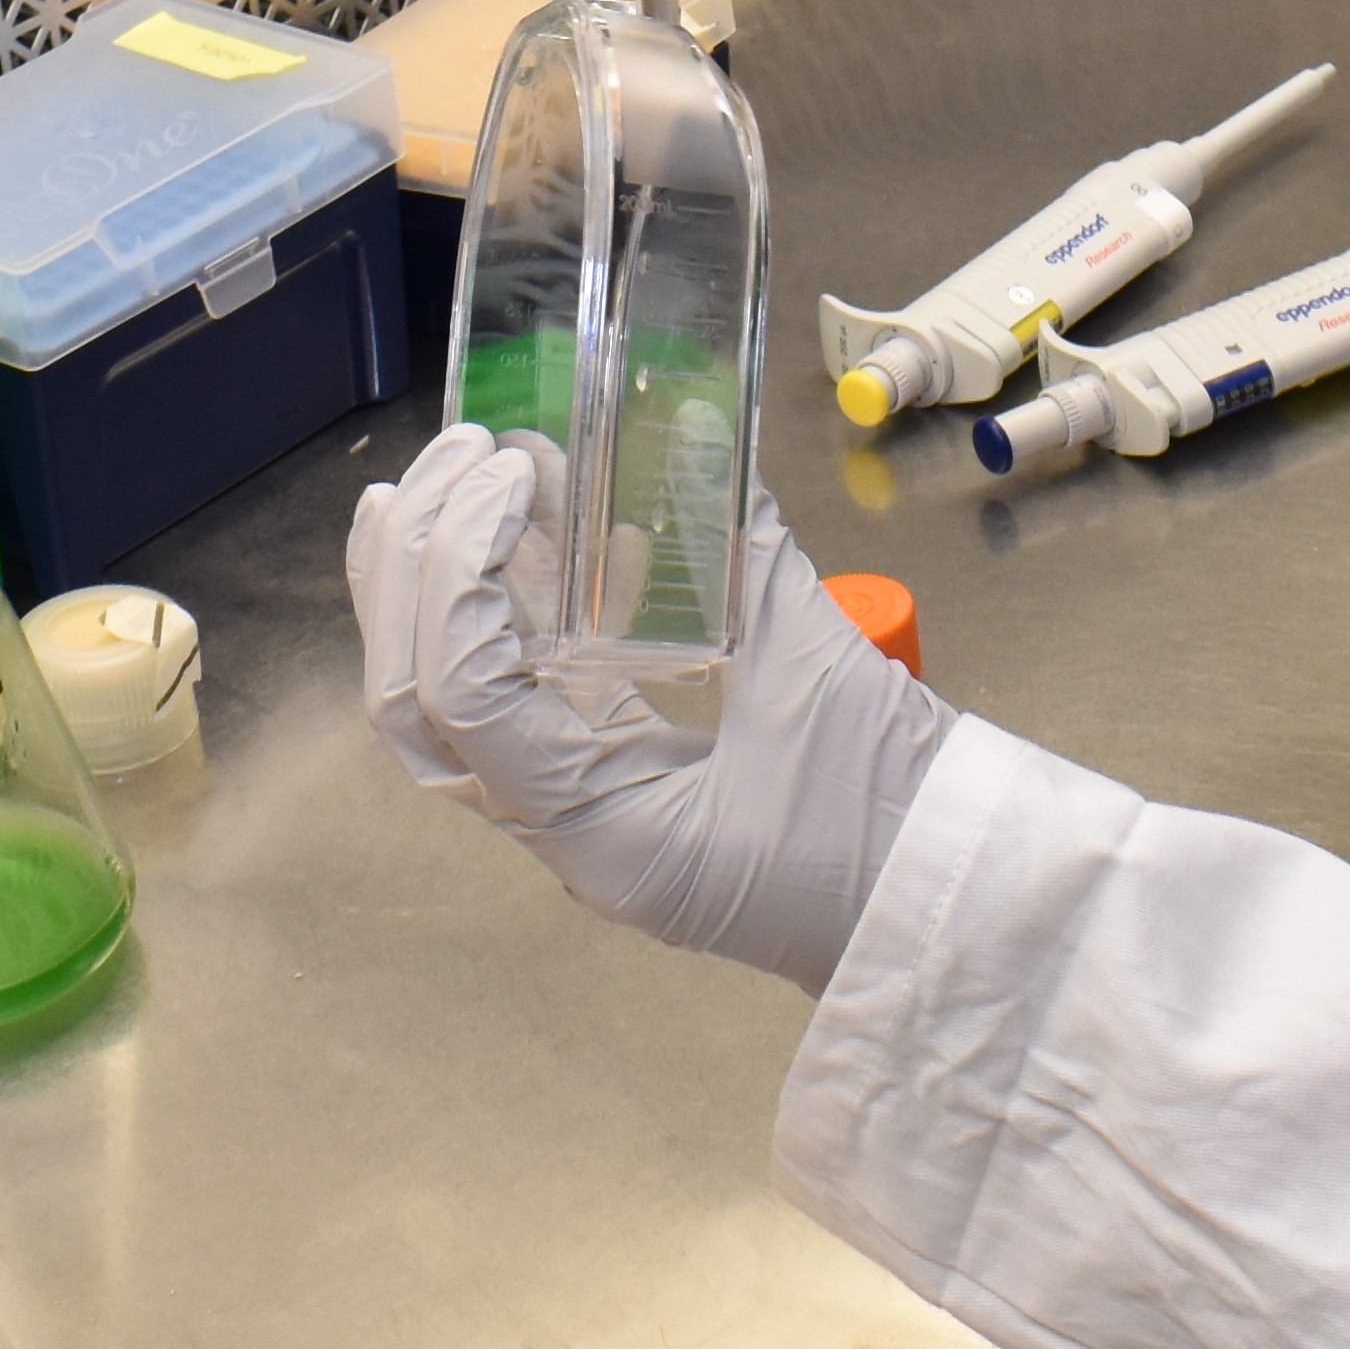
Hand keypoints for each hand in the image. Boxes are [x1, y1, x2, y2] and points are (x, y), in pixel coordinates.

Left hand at [349, 421, 953, 996]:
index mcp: (596, 830)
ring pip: (451, 705)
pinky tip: (533, 534)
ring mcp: (573, 819)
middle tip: (455, 456)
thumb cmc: (887, 820)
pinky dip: (513, 613)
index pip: (467, 694)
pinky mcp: (607, 790)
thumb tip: (701, 444)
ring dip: (436, 588)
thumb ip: (749, 559)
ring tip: (458, 476)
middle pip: (418, 703)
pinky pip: (524, 700)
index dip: (462, 570)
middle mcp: (559, 836)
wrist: (937, 904)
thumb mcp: (816, 678)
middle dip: (412, 570)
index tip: (512, 471)